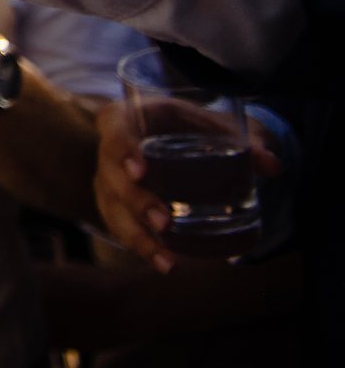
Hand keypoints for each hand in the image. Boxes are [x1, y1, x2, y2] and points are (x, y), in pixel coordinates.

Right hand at [94, 102, 282, 273]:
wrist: (183, 137)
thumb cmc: (195, 127)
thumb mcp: (218, 126)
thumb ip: (247, 144)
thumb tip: (272, 166)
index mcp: (130, 116)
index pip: (114, 128)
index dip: (122, 149)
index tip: (141, 172)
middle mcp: (110, 148)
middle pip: (112, 175)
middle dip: (137, 202)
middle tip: (164, 222)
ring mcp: (109, 179)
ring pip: (113, 207)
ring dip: (137, 234)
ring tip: (167, 258)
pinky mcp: (115, 204)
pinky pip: (120, 227)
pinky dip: (141, 247)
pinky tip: (165, 265)